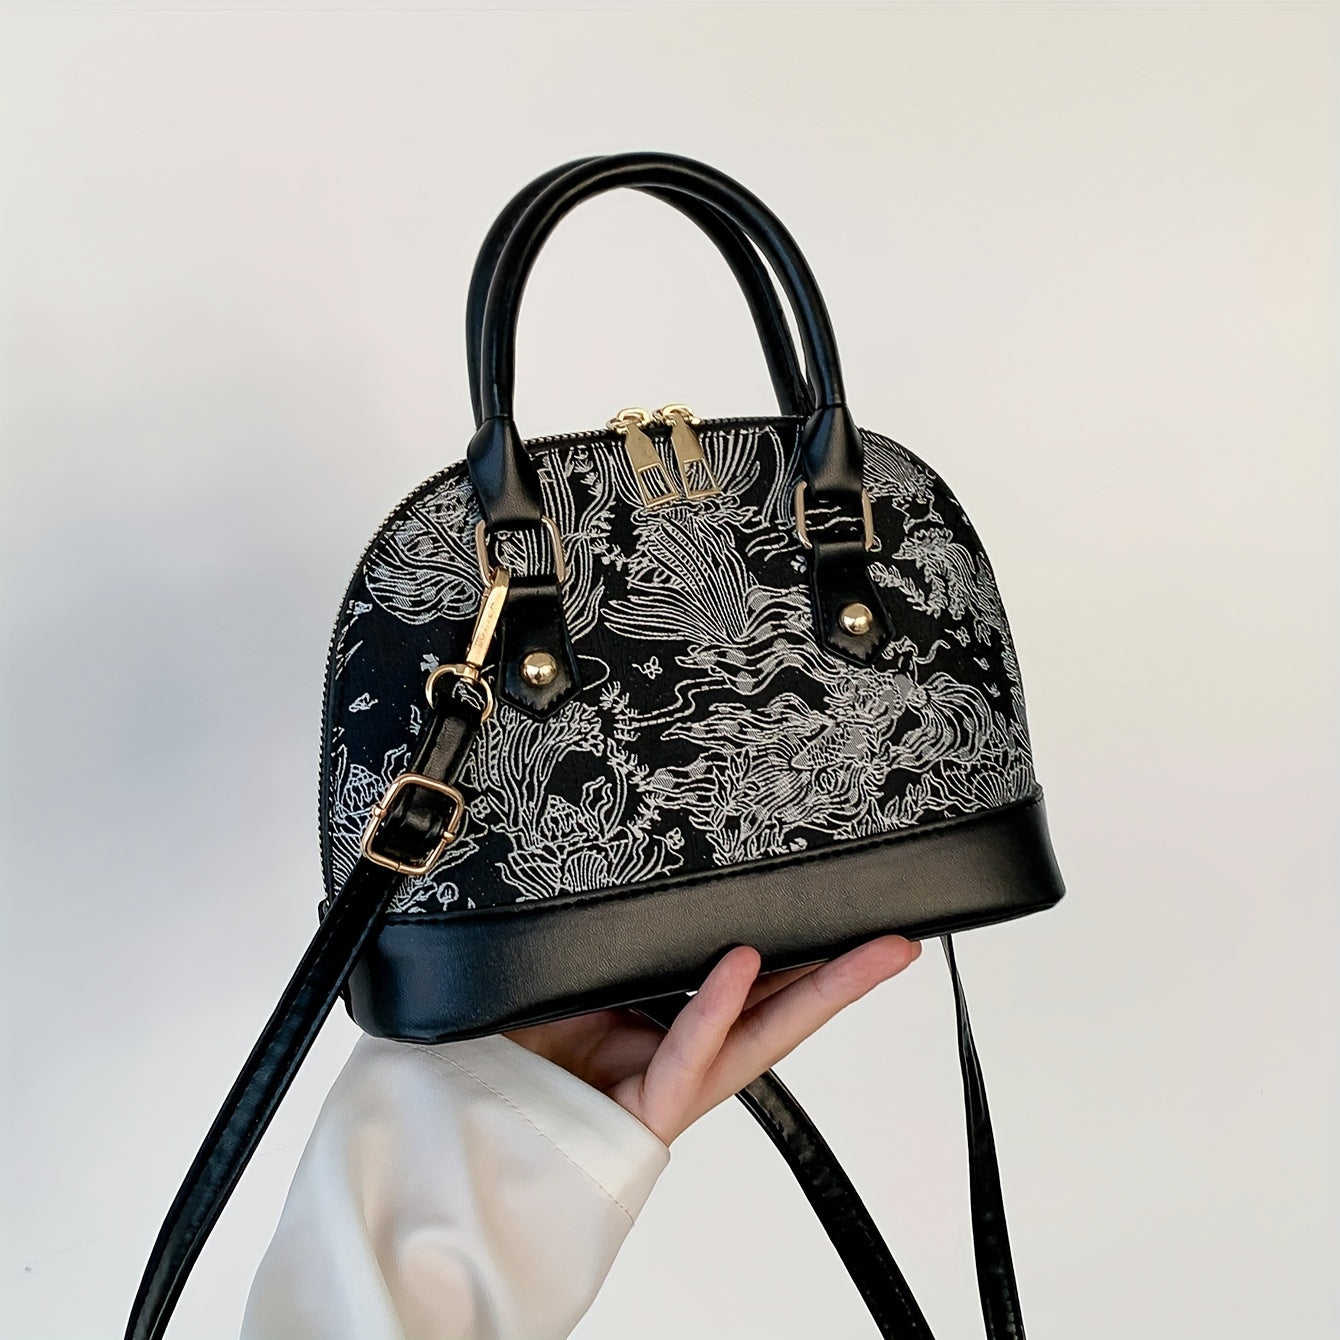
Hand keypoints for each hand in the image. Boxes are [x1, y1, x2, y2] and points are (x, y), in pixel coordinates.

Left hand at [504, 937, 919, 1143]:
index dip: (813, 955)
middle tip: (902, 941)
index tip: (857, 917)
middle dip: (849, 976)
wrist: (486, 1107)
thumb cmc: (534, 1040)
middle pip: (786, 1010)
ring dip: (821, 991)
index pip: (764, 984)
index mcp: (685, 1018)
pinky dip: (715, 1007)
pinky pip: (688, 1052)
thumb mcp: (590, 966)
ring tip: (872, 954)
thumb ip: (628, 932)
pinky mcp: (652, 1106)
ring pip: (762, 1033)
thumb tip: (650, 860)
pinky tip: (745, 964)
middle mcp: (694, 1050)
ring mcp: (679, 1079)